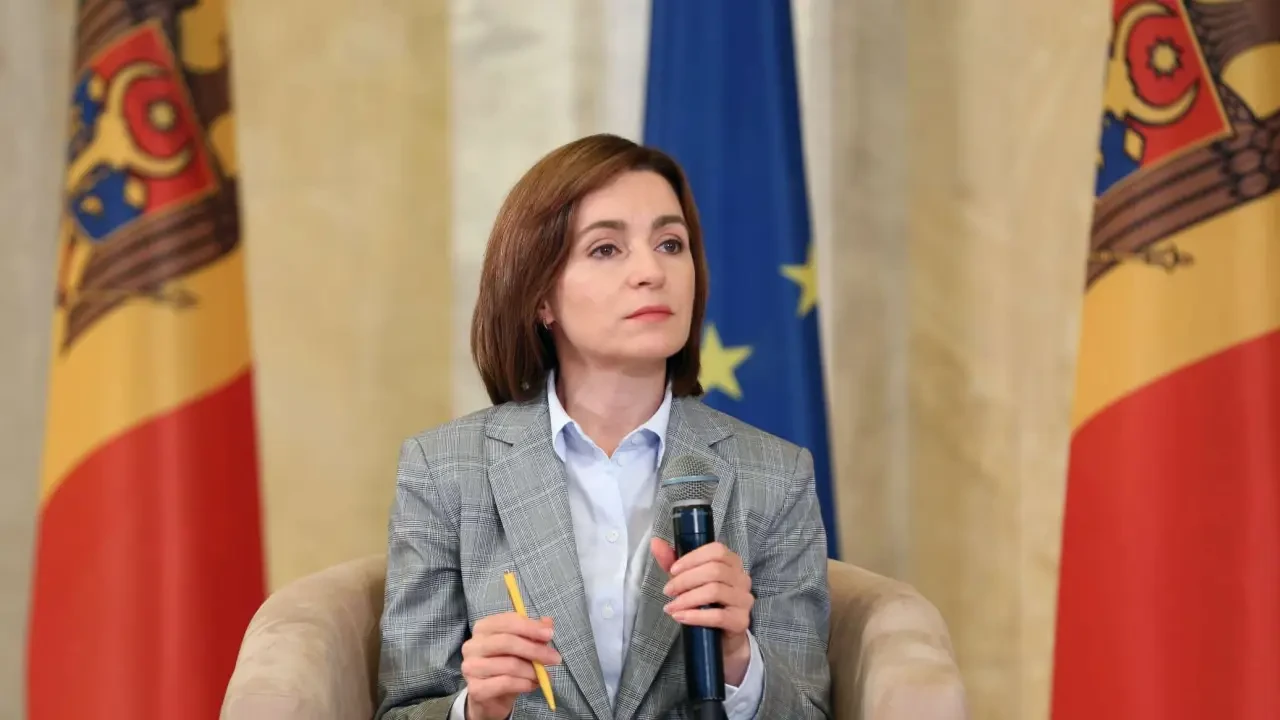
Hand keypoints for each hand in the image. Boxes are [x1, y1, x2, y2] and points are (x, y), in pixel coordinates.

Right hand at [461, 613, 560, 719]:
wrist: (490, 699)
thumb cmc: (505, 667)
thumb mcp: (521, 648)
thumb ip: (533, 634)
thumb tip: (548, 622)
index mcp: (483, 628)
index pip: (507, 621)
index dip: (530, 627)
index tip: (550, 634)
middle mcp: (472, 645)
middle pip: (507, 642)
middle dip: (535, 650)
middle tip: (555, 658)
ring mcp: (471, 667)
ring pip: (508, 665)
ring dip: (532, 671)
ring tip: (542, 676)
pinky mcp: (475, 689)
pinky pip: (505, 683)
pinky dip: (524, 684)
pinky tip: (531, 685)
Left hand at [651, 538, 754, 685]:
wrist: (720, 636)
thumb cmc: (705, 602)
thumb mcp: (687, 579)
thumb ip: (672, 561)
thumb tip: (655, 542)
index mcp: (732, 563)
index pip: (717, 551)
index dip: (693, 559)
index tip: (673, 570)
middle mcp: (742, 578)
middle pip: (714, 571)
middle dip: (685, 580)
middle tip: (668, 591)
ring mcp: (744, 600)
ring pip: (715, 591)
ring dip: (687, 598)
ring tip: (672, 606)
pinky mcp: (740, 621)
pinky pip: (718, 616)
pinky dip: (695, 616)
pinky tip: (680, 617)